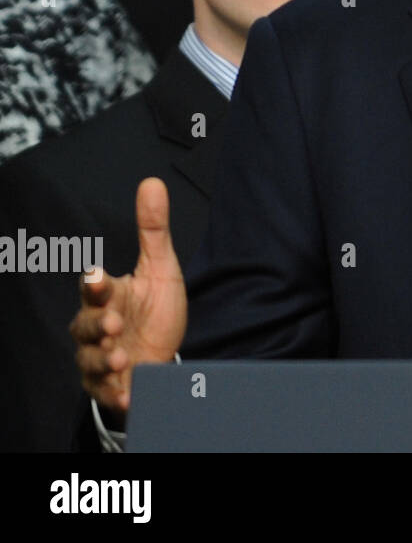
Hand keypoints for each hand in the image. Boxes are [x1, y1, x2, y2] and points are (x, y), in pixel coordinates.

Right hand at [70, 178, 187, 412]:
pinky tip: (128, 391)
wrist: (162, 354)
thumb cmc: (155, 309)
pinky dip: (114, 391)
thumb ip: (153, 229)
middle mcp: (99, 326)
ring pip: (89, 359)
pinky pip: (104, 390)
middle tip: (115, 325)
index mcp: (110, 297)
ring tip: (121, 357)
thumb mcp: (161, 268)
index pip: (94, 288)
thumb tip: (152, 183)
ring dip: (102, 359)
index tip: (98, 278)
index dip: (94, 284)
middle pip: (85, 325)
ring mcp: (100, 357)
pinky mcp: (108, 384)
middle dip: (98, 326)